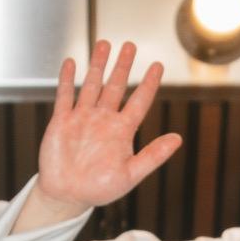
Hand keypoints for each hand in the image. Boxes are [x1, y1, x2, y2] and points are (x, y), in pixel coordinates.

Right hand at [22, 41, 181, 226]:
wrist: (67, 196)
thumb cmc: (99, 189)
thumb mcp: (131, 174)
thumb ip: (153, 156)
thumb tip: (178, 139)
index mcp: (121, 131)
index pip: (139, 101)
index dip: (149, 83)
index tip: (158, 65)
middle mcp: (103, 120)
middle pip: (115, 86)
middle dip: (123, 65)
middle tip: (130, 45)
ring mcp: (82, 118)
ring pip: (92, 85)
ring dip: (98, 64)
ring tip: (104, 44)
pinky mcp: (61, 122)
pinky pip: (65, 96)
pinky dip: (68, 80)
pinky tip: (72, 63)